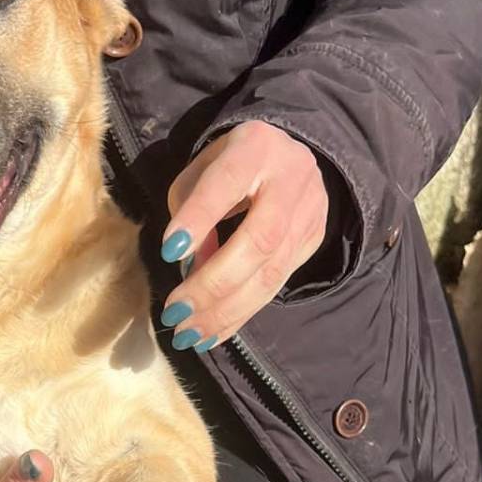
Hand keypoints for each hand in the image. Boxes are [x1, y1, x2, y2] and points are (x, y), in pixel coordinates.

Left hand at [159, 121, 329, 349]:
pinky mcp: (313, 241)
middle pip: (258, 239)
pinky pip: (276, 286)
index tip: (167, 252)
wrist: (289, 155)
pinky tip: (212, 333)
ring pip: (271, 272)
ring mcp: (310, 213)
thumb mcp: (202, 171)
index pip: (226, 183)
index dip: (199, 219)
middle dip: (213, 283)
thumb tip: (191, 269)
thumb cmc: (230, 164)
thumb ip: (191, 211)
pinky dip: (241, 314)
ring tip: (189, 334)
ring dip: (226, 311)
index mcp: (255, 147)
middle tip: (175, 313)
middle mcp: (291, 178)